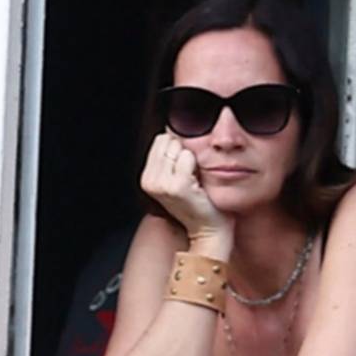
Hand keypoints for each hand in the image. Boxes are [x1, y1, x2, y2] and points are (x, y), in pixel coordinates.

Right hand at [140, 133, 232, 253]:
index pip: (161, 139)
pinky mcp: (176, 186)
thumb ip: (170, 155)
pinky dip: (198, 166)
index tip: (185, 170)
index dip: (178, 149)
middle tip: (191, 176)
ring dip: (192, 160)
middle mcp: (148, 180)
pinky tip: (198, 183)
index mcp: (146, 177)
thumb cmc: (200, 200)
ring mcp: (160, 184)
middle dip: (184, 152)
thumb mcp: (178, 176)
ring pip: (179, 147)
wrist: (209, 227)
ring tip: (194, 180)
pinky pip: (189, 157)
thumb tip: (173, 127)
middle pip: (169, 140)